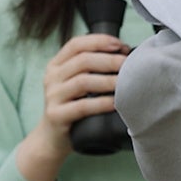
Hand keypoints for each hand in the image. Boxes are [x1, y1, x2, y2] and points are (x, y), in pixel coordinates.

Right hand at [15, 32, 128, 180]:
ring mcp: (52, 96)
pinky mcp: (56, 115)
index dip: (100, 41)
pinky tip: (115, 103)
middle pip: (83, 60)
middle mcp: (51, 77)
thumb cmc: (72, 108)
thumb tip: (124, 54)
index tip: (120, 45)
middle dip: (109, 60)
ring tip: (126, 83)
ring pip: (83, 81)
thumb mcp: (75, 84)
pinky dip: (102, 103)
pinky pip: (82, 106)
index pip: (76, 44)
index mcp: (56, 65)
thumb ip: (91, 68)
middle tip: (128, 65)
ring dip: (108, 81)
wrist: (51, 140)